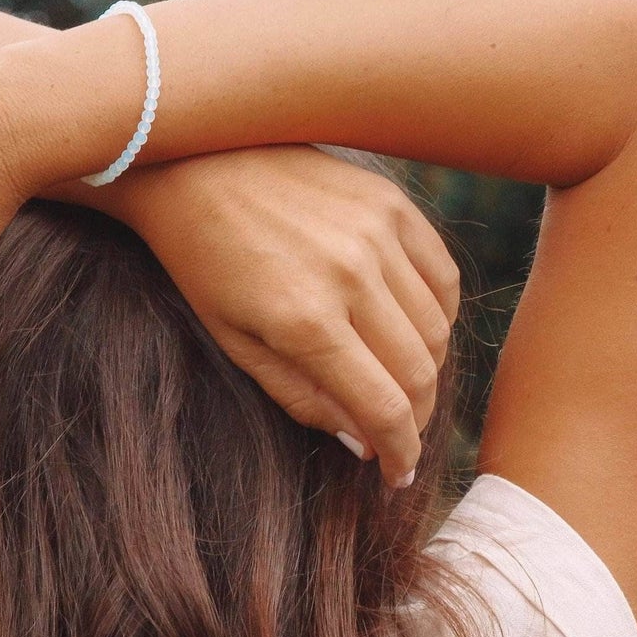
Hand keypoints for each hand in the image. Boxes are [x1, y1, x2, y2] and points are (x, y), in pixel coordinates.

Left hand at [115, 145, 458, 485]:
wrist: (194, 162)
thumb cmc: (204, 261)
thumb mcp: (236, 344)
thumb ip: (303, 399)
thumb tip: (364, 443)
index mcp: (306, 322)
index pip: (385, 409)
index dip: (400, 453)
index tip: (398, 474)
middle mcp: (352, 276)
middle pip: (420, 375)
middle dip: (415, 420)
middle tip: (399, 435)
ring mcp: (377, 235)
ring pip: (437, 330)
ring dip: (427, 371)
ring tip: (400, 384)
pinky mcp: (391, 203)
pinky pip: (442, 277)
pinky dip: (439, 315)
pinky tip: (415, 332)